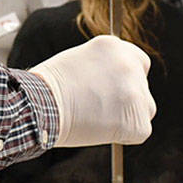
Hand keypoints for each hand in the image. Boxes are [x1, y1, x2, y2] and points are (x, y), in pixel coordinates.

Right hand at [30, 35, 154, 146]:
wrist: (38, 107)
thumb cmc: (46, 89)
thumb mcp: (76, 62)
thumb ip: (101, 68)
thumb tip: (110, 85)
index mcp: (113, 47)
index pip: (137, 62)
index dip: (126, 79)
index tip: (114, 91)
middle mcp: (129, 65)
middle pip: (142, 87)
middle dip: (127, 99)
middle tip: (101, 110)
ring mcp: (135, 92)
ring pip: (144, 109)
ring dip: (127, 116)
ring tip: (96, 120)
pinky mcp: (136, 120)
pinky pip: (139, 132)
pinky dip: (122, 136)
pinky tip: (98, 131)